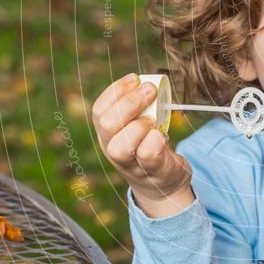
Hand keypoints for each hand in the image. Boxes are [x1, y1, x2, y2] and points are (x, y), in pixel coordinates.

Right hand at [92, 73, 194, 216]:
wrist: (165, 185)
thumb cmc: (151, 147)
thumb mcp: (138, 126)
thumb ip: (138, 108)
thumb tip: (144, 81)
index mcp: (108, 135)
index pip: (99, 111)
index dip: (115, 91)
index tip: (135, 78)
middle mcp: (113, 151)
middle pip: (108, 125)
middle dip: (129, 102)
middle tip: (150, 91)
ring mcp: (131, 165)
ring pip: (122, 146)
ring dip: (140, 125)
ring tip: (154, 120)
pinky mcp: (152, 172)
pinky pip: (148, 154)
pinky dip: (157, 139)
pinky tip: (163, 135)